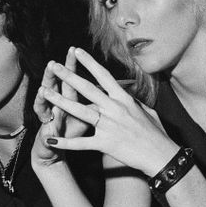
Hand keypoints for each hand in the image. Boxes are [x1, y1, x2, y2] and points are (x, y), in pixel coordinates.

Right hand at [32, 47, 95, 167]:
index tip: (76, 50)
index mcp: (68, 99)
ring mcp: (48, 121)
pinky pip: (47, 137)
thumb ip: (95, 99)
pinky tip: (47, 133)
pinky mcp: (46, 138)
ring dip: (43, 100)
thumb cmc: (73, 128)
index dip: (72, 65)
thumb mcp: (86, 113)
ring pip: (43, 108)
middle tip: (53, 63)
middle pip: (54, 87)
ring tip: (42, 91)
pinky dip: (48, 136)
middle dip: (54, 76)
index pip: (71, 78)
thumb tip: (108, 84)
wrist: (54, 149)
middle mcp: (55, 106)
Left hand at [39, 48, 177, 175]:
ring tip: (44, 92)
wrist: (161, 155)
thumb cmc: (156, 133)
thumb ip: (132, 100)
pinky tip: (50, 139)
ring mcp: (109, 126)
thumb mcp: (146, 110)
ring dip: (59, 101)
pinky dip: (64, 142)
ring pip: (79, 111)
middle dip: (68, 76)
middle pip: (87, 88)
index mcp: (123, 99)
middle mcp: (114, 109)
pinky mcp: (105, 143)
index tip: (76, 51)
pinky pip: (80, 142)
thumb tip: (125, 91)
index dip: (88, 62)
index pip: (103, 75)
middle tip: (53, 65)